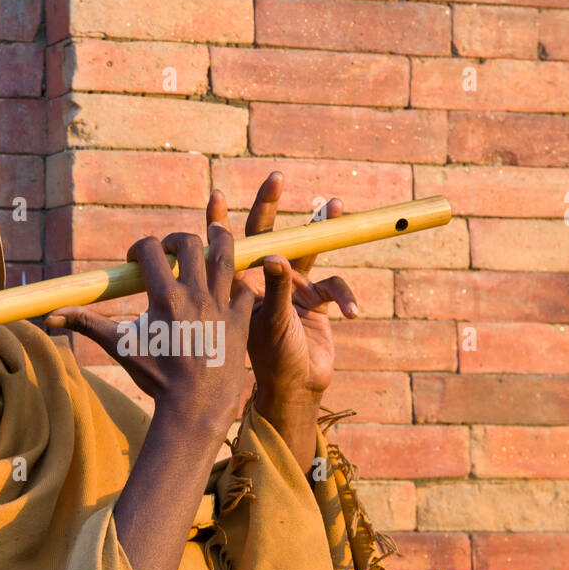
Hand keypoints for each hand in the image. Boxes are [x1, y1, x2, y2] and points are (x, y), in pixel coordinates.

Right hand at [46, 223, 253, 438]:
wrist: (196, 407)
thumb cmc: (156, 378)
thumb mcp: (121, 347)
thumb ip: (86, 325)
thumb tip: (50, 316)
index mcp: (165, 297)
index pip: (151, 249)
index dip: (139, 248)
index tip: (135, 262)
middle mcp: (196, 295)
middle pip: (190, 242)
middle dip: (177, 240)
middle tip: (171, 251)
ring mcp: (222, 305)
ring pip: (227, 254)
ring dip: (219, 239)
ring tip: (213, 233)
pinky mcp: (241, 319)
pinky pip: (247, 287)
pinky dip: (240, 280)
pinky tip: (229, 284)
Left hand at [210, 174, 358, 461]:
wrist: (296, 391)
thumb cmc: (271, 362)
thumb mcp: (268, 326)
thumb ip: (275, 291)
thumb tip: (274, 256)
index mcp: (242, 287)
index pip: (227, 247)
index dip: (219, 221)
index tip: (215, 196)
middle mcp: (266, 281)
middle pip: (269, 234)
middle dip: (271, 205)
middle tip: (275, 178)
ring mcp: (293, 289)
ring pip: (307, 249)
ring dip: (321, 228)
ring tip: (334, 206)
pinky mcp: (318, 300)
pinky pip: (335, 285)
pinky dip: (346, 296)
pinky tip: (352, 313)